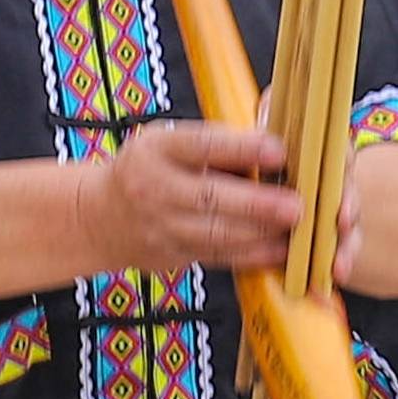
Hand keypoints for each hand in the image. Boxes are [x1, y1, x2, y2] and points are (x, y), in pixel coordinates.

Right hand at [87, 122, 301, 276]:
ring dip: (262, 234)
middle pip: (210, 197)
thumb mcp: (170, 141)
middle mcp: (155, 187)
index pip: (201, 145)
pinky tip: (281, 251)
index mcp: (158, 148)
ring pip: (218, 234)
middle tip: (296, 206)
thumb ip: (217, 144)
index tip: (278, 151)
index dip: (241, 148)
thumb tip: (277, 150)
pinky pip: (219, 257)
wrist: (100, 216)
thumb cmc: (150, 168)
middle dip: (258, 204)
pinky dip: (254, 256)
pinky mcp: (173, 256)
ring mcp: (162, 227)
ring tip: (297, 229)